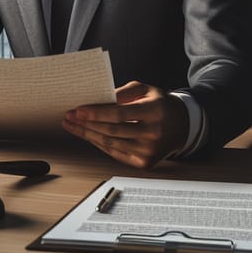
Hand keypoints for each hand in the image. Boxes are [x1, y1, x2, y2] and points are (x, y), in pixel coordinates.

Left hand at [62, 81, 188, 168]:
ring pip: (111, 143)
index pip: (120, 114)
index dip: (97, 113)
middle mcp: (153, 133)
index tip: (78, 110)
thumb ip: (123, 93)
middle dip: (87, 124)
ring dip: (88, 135)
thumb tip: (98, 100)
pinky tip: (88, 135)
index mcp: (154, 111)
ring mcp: (149, 151)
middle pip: (112, 130)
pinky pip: (115, 153)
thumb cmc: (159, 104)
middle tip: (69, 117)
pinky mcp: (145, 163)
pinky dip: (99, 144)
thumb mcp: (145, 89)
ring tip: (73, 126)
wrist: (182, 125)